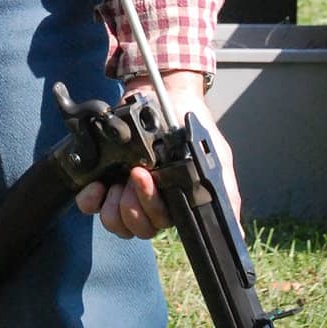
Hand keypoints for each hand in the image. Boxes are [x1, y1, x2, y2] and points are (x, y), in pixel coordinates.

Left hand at [74, 70, 241, 240]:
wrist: (164, 92)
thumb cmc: (190, 125)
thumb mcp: (216, 157)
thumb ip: (226, 195)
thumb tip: (236, 235)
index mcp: (172, 201)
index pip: (159, 224)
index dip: (150, 211)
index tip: (144, 180)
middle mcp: (146, 200)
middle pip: (136, 227)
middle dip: (133, 207)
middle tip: (134, 175)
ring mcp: (123, 190)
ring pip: (114, 221)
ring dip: (113, 206)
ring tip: (118, 179)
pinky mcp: (102, 176)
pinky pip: (90, 204)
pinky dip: (90, 199)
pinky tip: (96, 185)